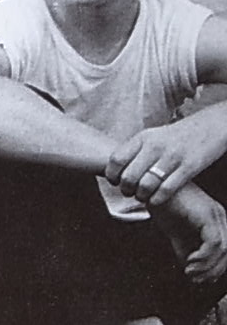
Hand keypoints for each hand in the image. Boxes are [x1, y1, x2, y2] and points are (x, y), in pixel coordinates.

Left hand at [106, 117, 226, 206]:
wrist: (212, 125)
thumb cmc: (177, 136)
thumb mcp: (153, 136)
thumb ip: (134, 151)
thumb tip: (113, 169)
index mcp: (143, 138)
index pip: (116, 160)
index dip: (112, 176)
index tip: (115, 182)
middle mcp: (155, 146)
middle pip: (129, 176)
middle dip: (126, 190)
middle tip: (129, 192)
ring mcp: (172, 157)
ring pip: (145, 186)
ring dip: (141, 196)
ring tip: (143, 197)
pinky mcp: (189, 167)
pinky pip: (166, 190)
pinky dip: (156, 199)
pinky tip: (155, 200)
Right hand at [153, 182, 226, 282]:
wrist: (151, 185)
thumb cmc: (162, 203)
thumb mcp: (174, 231)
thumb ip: (184, 248)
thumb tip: (188, 267)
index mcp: (215, 220)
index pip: (225, 250)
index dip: (215, 269)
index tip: (199, 280)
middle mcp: (220, 217)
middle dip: (213, 271)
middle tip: (195, 280)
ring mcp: (215, 215)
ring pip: (224, 249)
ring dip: (208, 267)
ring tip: (190, 272)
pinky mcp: (207, 215)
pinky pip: (214, 243)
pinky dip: (204, 258)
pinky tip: (190, 263)